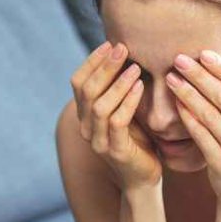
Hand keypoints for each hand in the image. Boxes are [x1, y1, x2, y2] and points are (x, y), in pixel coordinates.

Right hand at [70, 41, 162, 190]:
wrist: (143, 177)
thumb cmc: (137, 139)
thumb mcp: (125, 109)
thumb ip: (118, 88)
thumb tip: (123, 52)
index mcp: (84, 115)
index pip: (77, 82)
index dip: (91, 61)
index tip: (110, 43)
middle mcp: (85, 127)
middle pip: (87, 90)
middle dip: (105, 66)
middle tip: (123, 48)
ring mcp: (98, 141)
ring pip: (99, 106)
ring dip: (117, 83)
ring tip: (135, 67)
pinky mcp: (115, 151)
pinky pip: (117, 122)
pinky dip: (128, 101)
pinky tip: (140, 87)